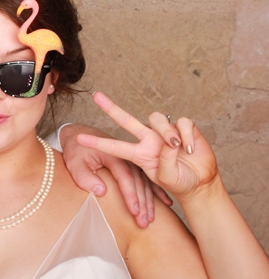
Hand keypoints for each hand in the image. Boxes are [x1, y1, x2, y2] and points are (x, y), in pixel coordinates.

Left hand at [60, 122, 171, 227]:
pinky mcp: (135, 166)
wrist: (80, 136)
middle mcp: (127, 159)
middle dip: (142, 204)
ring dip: (149, 202)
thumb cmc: (76, 151)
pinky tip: (166, 203)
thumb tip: (101, 192)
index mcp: (113, 156)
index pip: (124, 178)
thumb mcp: (74, 164)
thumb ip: (85, 178)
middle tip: (144, 222)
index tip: (134, 211)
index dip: (130, 195)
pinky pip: (148, 180)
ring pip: (145, 183)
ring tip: (150, 219)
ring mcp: (133, 162)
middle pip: (138, 183)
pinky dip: (157, 192)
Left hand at [76, 92, 218, 200]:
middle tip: (96, 95)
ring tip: (178, 148)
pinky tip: (190, 148)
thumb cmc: (179, 182)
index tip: (79, 139)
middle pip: (126, 120)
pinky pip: (182, 122)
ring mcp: (165, 132)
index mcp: (138, 154)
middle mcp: (149, 140)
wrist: (200, 182)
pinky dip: (187, 135)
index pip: (114, 147)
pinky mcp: (183, 127)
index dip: (97, 143)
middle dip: (111, 108)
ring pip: (157, 119)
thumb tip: (158, 151)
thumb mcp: (164, 180)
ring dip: (167, 133)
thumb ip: (156, 167)